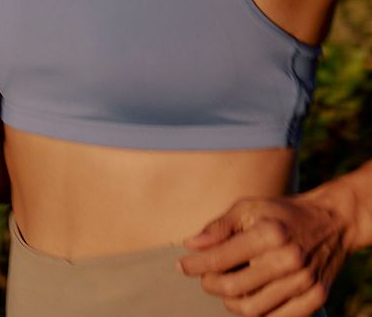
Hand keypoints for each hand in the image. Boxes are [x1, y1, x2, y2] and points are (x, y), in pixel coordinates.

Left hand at [178, 195, 349, 316]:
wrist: (332, 222)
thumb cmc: (281, 214)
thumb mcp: (247, 207)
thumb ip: (218, 227)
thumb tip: (190, 245)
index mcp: (269, 234)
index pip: (221, 259)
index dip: (195, 265)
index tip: (182, 266)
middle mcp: (289, 260)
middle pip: (234, 289)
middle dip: (211, 284)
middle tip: (206, 276)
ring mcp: (305, 282)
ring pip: (253, 309)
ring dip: (231, 301)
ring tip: (228, 285)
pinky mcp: (316, 297)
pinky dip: (257, 312)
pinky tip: (251, 295)